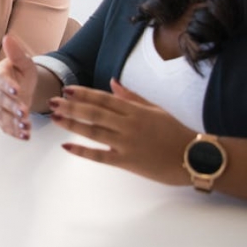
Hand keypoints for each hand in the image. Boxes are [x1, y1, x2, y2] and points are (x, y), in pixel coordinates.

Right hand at [0, 34, 37, 139]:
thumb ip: (16, 53)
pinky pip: (5, 126)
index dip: (7, 85)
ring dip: (13, 122)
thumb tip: (8, 38)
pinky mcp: (0, 118)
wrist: (24, 86)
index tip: (17, 90)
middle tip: (24, 111)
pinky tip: (25, 135)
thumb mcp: (24, 62)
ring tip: (26, 126)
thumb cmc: (22, 72)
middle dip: (12, 106)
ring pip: (1, 115)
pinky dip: (14, 132)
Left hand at [50, 79, 194, 185]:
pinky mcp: (127, 162)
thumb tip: (112, 83)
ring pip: (94, 132)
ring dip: (72, 124)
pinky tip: (67, 146)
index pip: (104, 99)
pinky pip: (100, 156)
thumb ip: (132, 97)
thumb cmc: (175, 132)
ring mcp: (126, 144)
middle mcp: (128, 125)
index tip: (67, 89)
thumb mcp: (155, 109)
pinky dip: (83, 151)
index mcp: (135, 110)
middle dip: (72, 107)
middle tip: (52, 102)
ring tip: (55, 118)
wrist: (194, 157)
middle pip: (94, 113)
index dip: (84, 94)